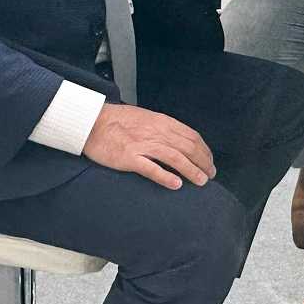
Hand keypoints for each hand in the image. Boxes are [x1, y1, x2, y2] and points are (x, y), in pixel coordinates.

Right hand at [83, 103, 215, 189]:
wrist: (93, 122)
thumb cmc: (120, 121)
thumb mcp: (147, 118)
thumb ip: (164, 128)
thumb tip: (181, 141)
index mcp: (162, 122)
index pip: (191, 136)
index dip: (204, 150)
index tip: (209, 161)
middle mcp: (157, 132)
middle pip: (188, 147)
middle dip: (203, 162)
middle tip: (210, 175)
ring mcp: (143, 145)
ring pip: (175, 158)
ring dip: (191, 170)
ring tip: (201, 182)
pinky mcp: (129, 157)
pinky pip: (151, 168)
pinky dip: (165, 176)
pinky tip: (176, 185)